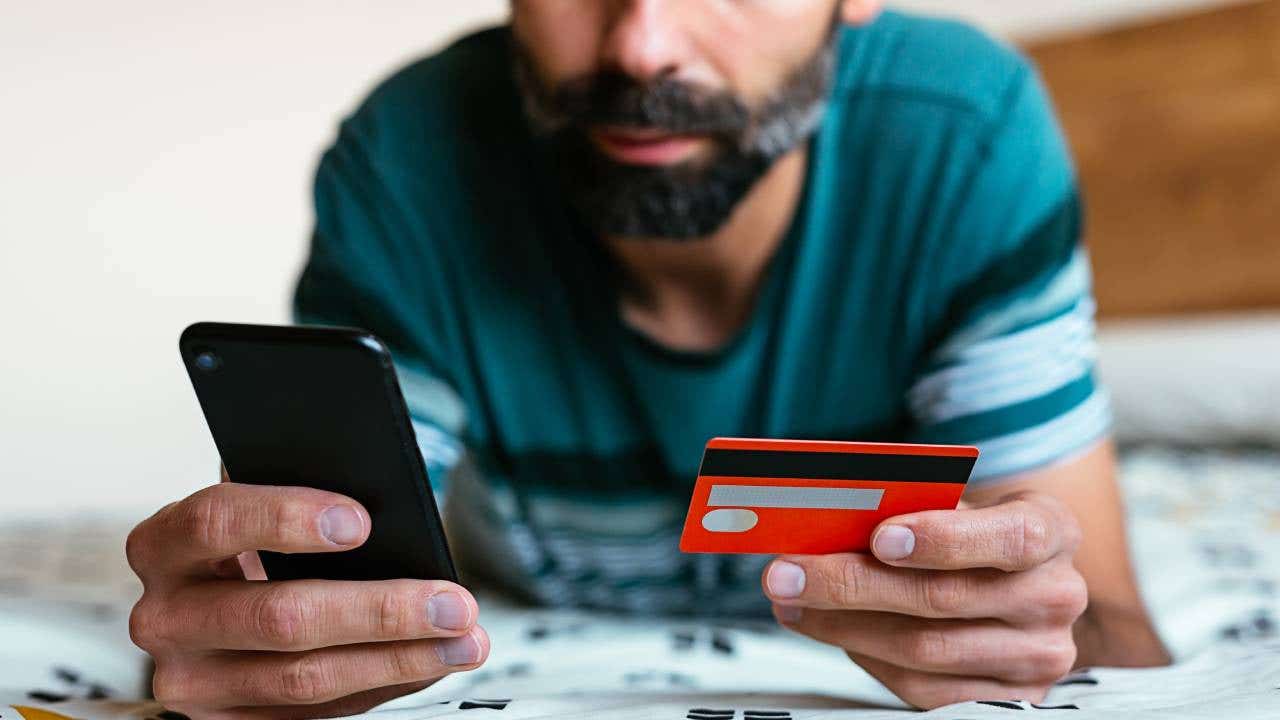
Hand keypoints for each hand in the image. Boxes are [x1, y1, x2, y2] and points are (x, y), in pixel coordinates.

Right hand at [126, 483, 487, 718]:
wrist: (216, 597)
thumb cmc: (254, 540)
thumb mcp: (265, 502)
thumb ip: (306, 496)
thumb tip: (393, 513)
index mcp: (165, 543)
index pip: (216, 521)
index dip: (288, 518)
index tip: (361, 521)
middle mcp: (165, 616)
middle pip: (279, 616)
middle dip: (381, 609)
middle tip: (454, 602)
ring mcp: (191, 679)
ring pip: (303, 678)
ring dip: (398, 659)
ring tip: (463, 639)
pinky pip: (314, 713)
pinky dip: (383, 684)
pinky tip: (429, 662)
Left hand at [762, 491, 1085, 708]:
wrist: (1020, 584)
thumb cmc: (975, 535)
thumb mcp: (961, 505)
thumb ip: (912, 507)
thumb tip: (828, 520)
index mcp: (1050, 531)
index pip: (1009, 536)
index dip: (942, 538)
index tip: (880, 535)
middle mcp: (1055, 596)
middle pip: (944, 598)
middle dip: (851, 583)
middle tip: (788, 572)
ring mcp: (1039, 655)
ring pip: (924, 649)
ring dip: (843, 625)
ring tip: (793, 602)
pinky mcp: (1010, 699)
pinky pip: (923, 688)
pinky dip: (866, 657)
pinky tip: (832, 631)